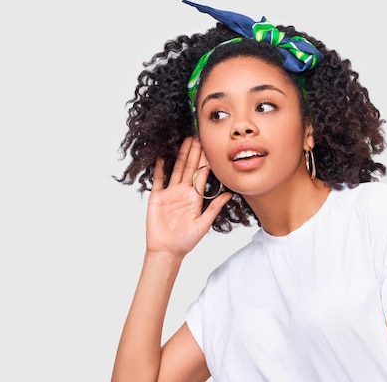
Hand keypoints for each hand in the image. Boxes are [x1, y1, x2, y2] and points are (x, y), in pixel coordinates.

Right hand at [146, 137, 230, 257]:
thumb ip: (214, 208)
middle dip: (194, 152)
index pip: (202, 175)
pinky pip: (158, 179)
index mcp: (195, 197)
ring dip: (180, 155)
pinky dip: (159, 167)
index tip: (211, 147)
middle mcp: (183, 192)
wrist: (167, 250)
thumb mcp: (204, 223)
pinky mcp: (157, 197)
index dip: (206, 161)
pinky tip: (161, 155)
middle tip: (198, 135)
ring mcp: (170, 193)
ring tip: (184, 140)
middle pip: (190, 167)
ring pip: (176, 169)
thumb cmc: (186, 241)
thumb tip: (230, 194)